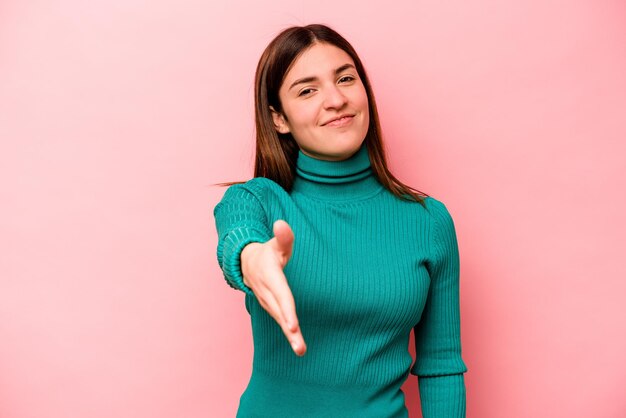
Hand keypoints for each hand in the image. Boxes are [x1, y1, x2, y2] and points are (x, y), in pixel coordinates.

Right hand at [240, 220, 306, 355]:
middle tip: (300, 348)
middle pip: (281, 312)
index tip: (293, 325)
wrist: (246, 262)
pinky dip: (288, 332)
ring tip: (301, 350)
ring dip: (291, 336)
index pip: (281, 294)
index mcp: (270, 276)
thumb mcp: (275, 243)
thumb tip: (282, 224)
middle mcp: (267, 292)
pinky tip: (298, 345)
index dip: (287, 310)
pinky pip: (280, 320)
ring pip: (280, 319)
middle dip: (290, 330)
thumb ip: (283, 237)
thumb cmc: (267, 252)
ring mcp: (267, 300)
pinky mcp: (269, 306)